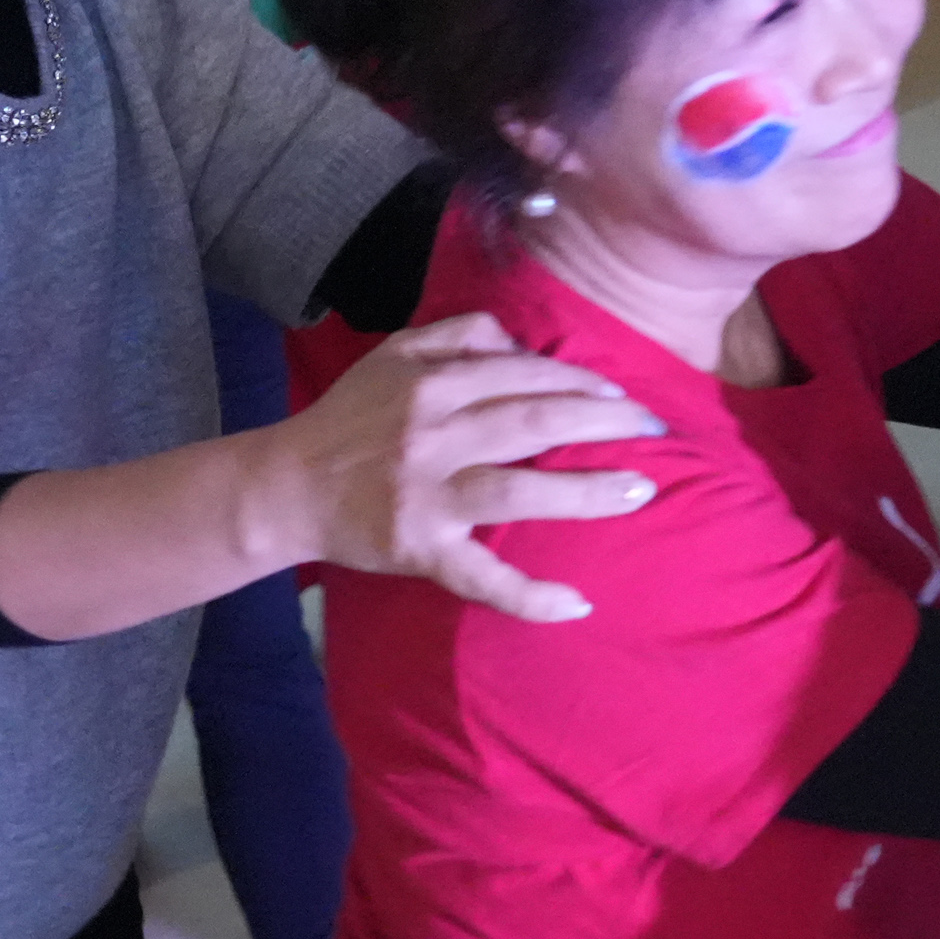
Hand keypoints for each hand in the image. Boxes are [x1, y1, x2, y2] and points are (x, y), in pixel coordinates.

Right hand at [256, 312, 666, 619]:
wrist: (286, 487)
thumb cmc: (348, 419)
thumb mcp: (393, 355)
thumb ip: (456, 334)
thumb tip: (520, 339)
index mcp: (430, 383)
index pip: (521, 373)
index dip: (579, 379)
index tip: (621, 392)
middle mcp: (432, 435)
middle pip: (533, 421)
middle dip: (602, 421)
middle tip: (652, 428)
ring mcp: (427, 497)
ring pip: (520, 489)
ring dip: (587, 491)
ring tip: (639, 490)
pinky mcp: (420, 550)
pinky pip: (482, 577)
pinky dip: (530, 597)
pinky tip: (577, 604)